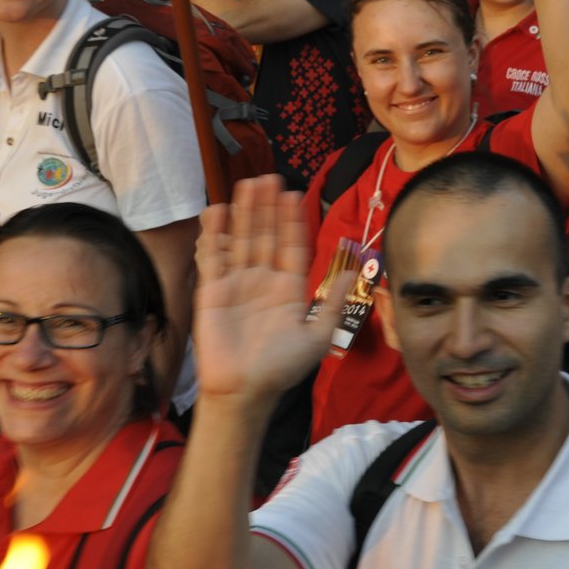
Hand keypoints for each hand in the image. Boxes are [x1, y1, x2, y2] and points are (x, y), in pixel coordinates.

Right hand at [193, 175, 342, 401]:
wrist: (245, 390)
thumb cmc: (281, 368)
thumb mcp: (316, 336)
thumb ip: (333, 303)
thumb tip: (355, 272)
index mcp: (288, 288)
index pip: (291, 245)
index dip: (291, 219)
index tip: (292, 193)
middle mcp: (262, 280)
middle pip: (266, 235)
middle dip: (267, 207)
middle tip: (268, 177)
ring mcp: (236, 283)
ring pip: (241, 239)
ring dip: (245, 213)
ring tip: (247, 184)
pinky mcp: (212, 291)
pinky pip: (213, 257)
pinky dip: (215, 234)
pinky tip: (219, 211)